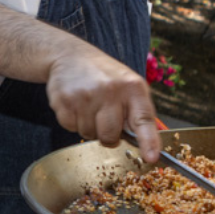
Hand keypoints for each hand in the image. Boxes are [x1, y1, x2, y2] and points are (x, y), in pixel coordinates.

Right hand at [46, 53, 160, 162]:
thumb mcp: (128, 85)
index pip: (143, 119)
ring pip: (89, 134)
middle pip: (110, 135)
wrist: (70, 56)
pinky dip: (73, 121)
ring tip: (88, 106)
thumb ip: (137, 112)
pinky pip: (70, 128)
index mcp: (132, 87)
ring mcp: (84, 96)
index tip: (151, 158)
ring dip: (89, 127)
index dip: (148, 141)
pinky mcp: (63, 100)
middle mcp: (109, 90)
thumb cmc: (104, 75)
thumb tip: (146, 146)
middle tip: (104, 119)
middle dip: (108, 135)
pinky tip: (75, 104)